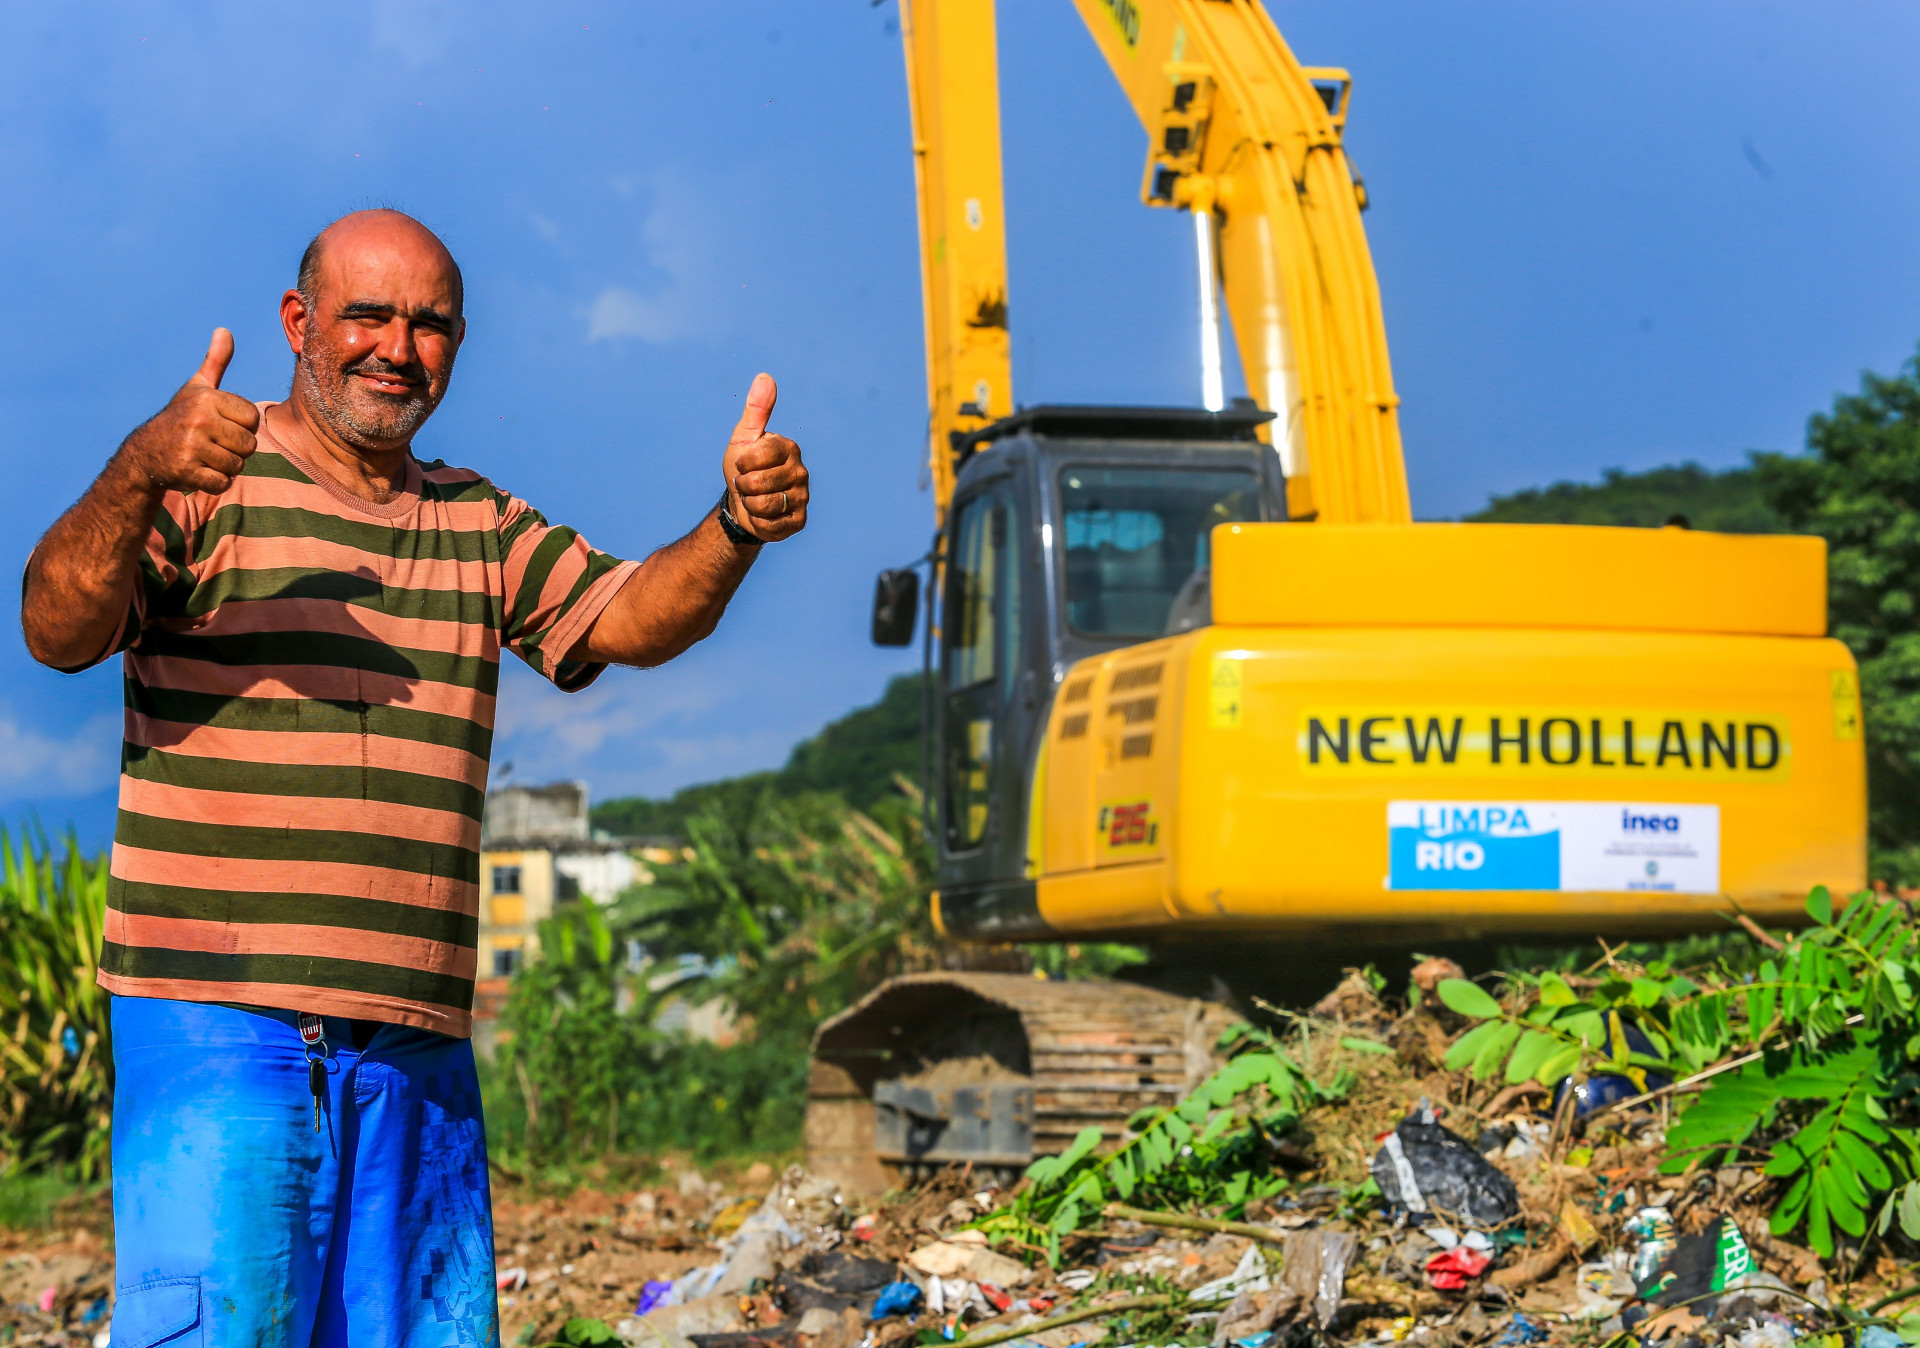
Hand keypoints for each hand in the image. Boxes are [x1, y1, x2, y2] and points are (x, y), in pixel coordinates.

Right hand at [117, 329, 260, 495]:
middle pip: (249, 445)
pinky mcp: (185, 471)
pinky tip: (196, 471)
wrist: (145, 454)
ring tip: (203, 457)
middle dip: (235, 450)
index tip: (219, 425)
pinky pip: (222, 483)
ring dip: (224, 467)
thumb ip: (216, 361)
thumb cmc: (180, 418)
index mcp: (207, 399)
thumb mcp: (197, 387)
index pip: (253, 420)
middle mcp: (199, 420)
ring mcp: (191, 446)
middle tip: (211, 445)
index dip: (241, 426)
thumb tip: (224, 330)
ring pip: (237, 466)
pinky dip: (213, 482)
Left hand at [723, 373, 807, 542]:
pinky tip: (763, 516)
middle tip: (747, 484)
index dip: (742, 463)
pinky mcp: (799, 520)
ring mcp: (802, 496)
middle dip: (743, 486)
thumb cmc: (743, 468)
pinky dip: (759, 522)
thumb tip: (765, 377)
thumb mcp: (744, 438)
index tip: (743, 464)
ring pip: (764, 505)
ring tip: (754, 499)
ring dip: (750, 505)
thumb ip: (756, 410)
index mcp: (788, 448)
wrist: (742, 505)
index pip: (757, 456)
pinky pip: (772, 524)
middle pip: (758, 483)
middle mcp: (800, 471)